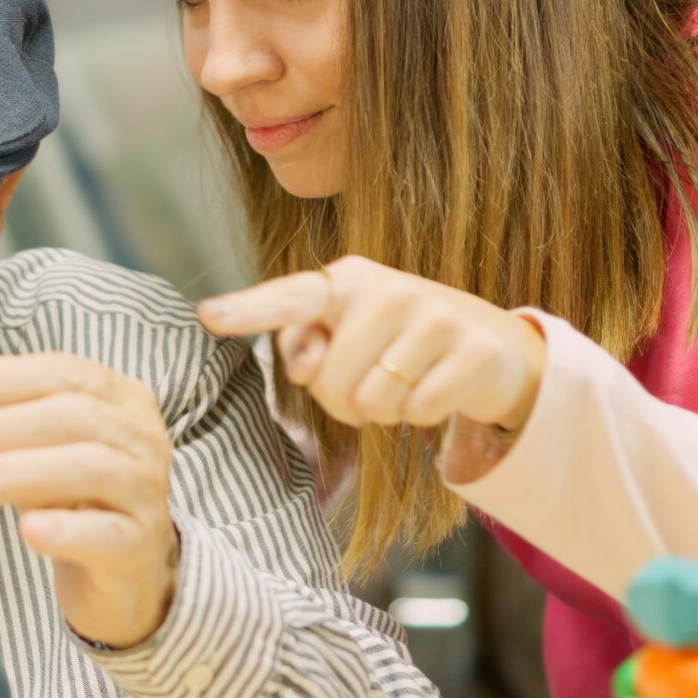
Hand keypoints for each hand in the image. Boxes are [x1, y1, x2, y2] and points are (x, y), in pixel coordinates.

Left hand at [0, 353, 178, 649]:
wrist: (122, 566)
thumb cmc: (73, 496)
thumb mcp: (39, 451)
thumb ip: (1, 428)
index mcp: (120, 398)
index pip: (68, 374)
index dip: (13, 379)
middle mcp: (143, 436)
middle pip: (77, 416)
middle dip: (4, 428)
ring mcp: (148, 490)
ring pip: (90, 468)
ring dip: (21, 471)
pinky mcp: (141, 545)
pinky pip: (106, 533)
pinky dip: (65, 530)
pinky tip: (29, 530)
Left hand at [200, 256, 547, 433]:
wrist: (491, 345)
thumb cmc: (398, 342)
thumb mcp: (348, 334)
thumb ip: (307, 345)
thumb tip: (306, 365)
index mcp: (347, 281)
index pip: (290, 299)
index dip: (247, 310)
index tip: (206, 315)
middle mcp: (389, 288)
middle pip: (329, 383)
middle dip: (346, 402)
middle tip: (374, 381)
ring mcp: (435, 315)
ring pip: (374, 402)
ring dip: (386, 411)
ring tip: (406, 383)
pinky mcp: (473, 350)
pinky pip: (419, 412)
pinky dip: (423, 416)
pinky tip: (437, 388)